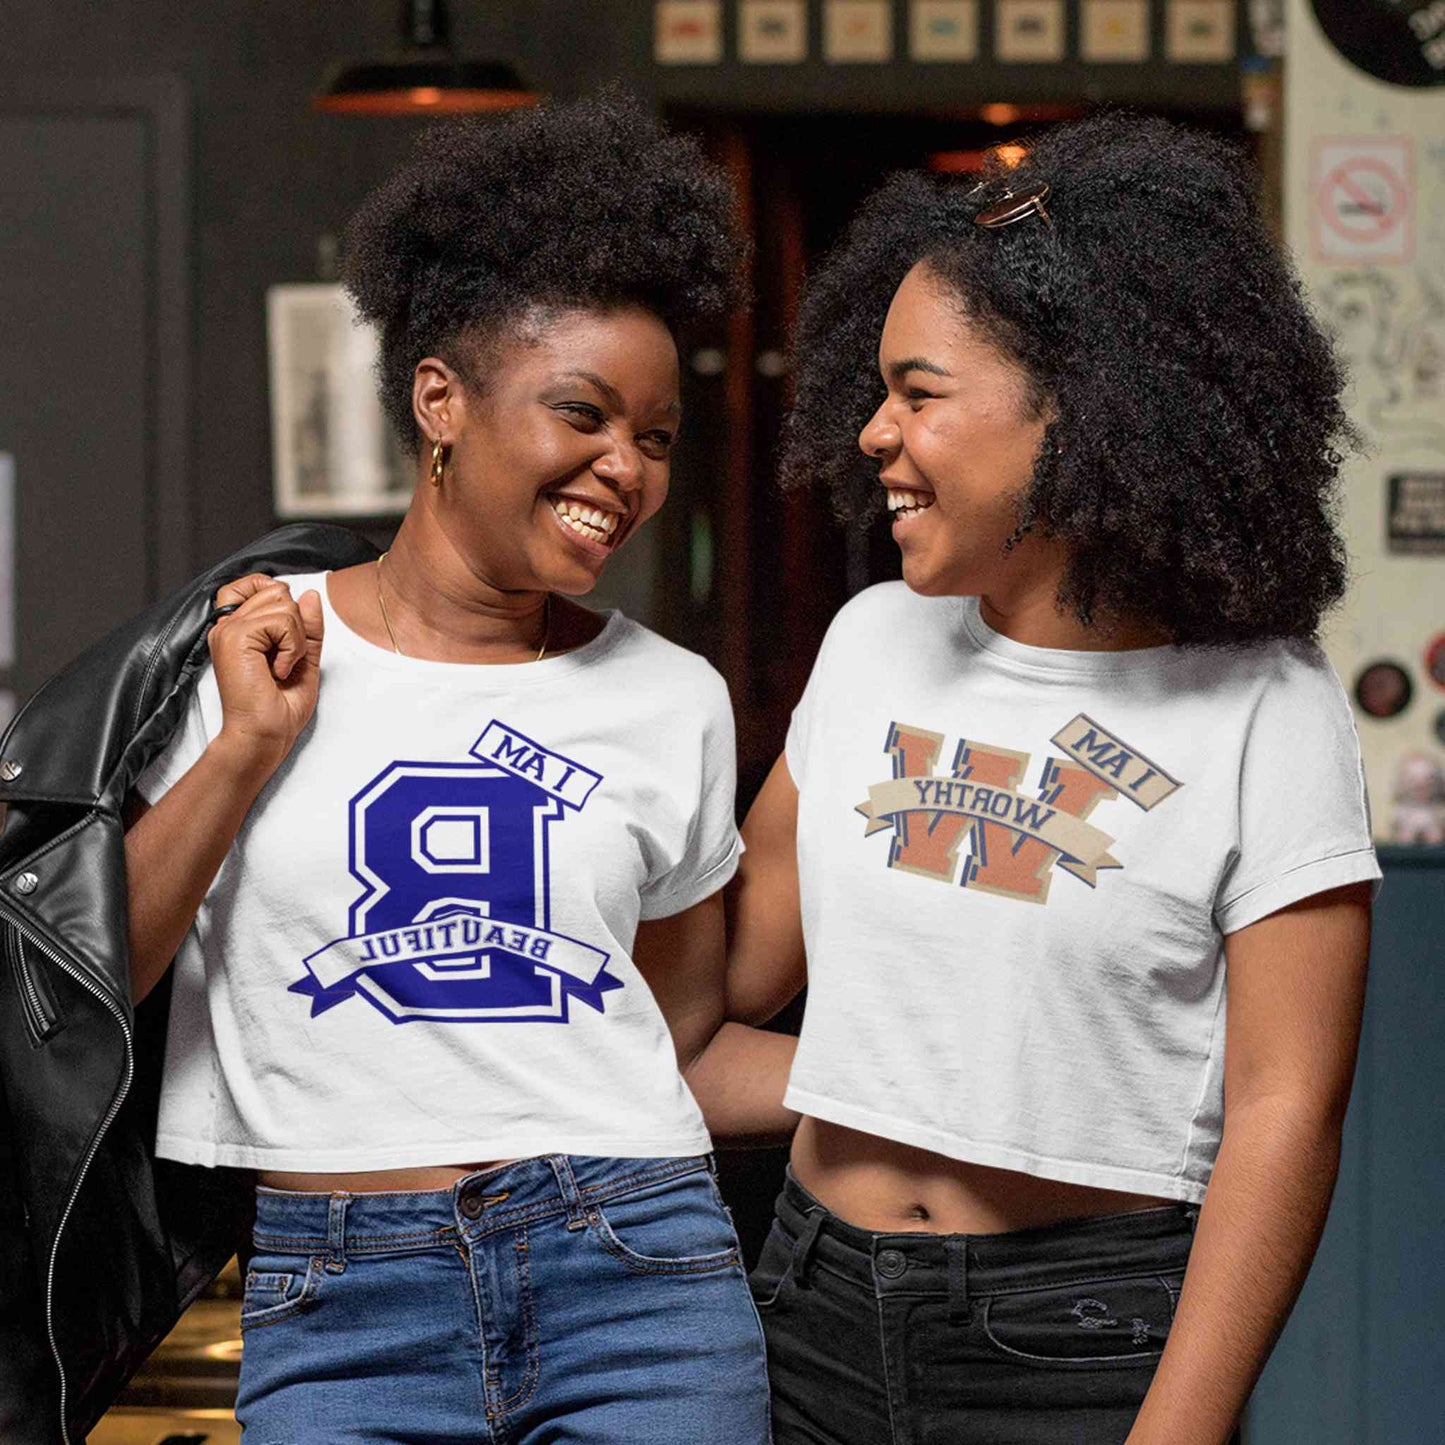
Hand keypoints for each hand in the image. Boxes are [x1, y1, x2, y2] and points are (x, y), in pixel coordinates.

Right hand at [208, 574, 323, 773]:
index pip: (258, 583)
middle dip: (296, 626)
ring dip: (296, 640)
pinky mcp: (235, 636)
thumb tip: (309, 595)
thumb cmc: (280, 707)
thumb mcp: (304, 658)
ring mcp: (228, 628)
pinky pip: (282, 621)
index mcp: (238, 627)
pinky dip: (292, 648)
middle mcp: (228, 624)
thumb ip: (308, 626)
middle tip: (285, 661)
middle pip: (278, 591)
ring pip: (284, 603)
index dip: (281, 598)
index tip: (287, 635)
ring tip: (281, 668)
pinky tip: (278, 671)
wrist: (265, 735)